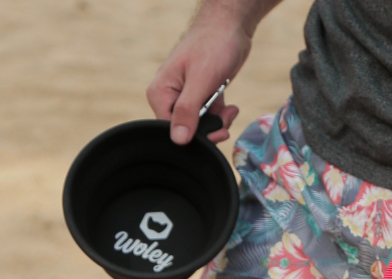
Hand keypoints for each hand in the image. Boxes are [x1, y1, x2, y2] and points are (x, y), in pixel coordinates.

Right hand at [147, 9, 249, 143]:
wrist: (231, 25)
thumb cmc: (213, 44)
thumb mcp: (200, 80)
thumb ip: (187, 111)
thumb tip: (178, 140)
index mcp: (160, 93)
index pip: (170, 130)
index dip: (192, 137)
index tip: (215, 133)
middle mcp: (169, 97)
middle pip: (185, 131)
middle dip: (208, 131)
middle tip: (225, 123)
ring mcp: (185, 97)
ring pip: (199, 127)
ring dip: (218, 124)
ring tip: (230, 111)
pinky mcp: (200, 97)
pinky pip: (208, 118)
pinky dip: (221, 117)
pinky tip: (230, 108)